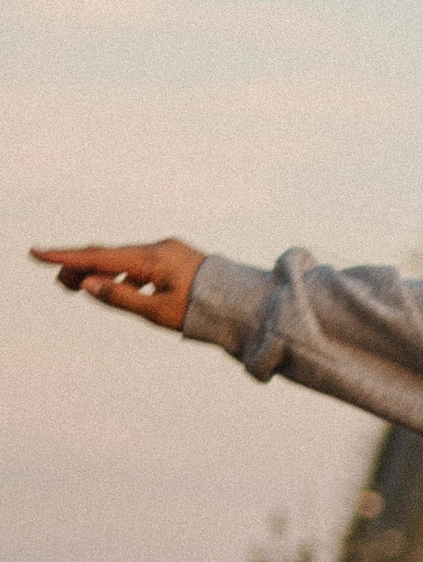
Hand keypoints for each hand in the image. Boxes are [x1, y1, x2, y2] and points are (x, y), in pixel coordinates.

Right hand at [28, 237, 205, 329]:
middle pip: (110, 255)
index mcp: (153, 259)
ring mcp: (169, 252)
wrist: (247, 305)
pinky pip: (140, 264)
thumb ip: (121, 297)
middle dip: (81, 267)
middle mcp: (160, 248)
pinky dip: (123, 274)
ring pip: (124, 259)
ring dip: (101, 272)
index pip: (100, 256)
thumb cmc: (205, 312)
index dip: (66, 257)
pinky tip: (114, 285)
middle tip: (60, 283)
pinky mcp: (176, 259)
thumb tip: (87, 283)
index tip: (37, 253)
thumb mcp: (159, 312)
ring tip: (79, 287)